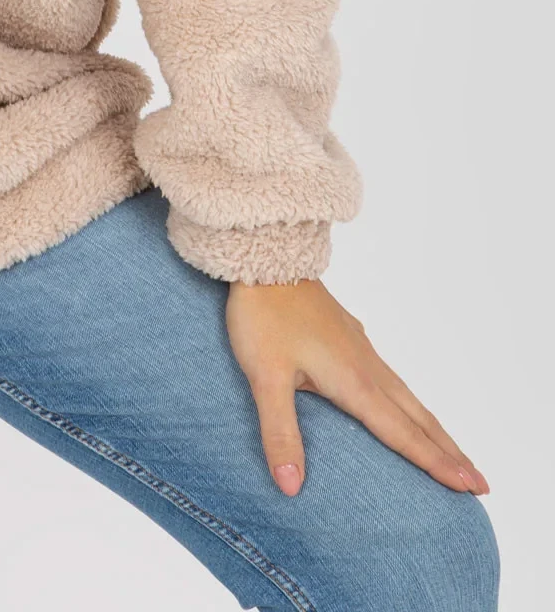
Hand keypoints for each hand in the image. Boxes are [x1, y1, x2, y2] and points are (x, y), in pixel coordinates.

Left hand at [226, 277, 488, 498]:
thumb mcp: (264, 377)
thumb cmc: (264, 316)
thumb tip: (291, 487)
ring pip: (407, 397)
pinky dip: (410, 405)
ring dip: (434, 429)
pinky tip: (403, 404)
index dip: (436, 464)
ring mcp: (361, 349)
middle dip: (449, 453)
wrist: (265, 257)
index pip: (403, 434)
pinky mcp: (350, 337)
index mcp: (354, 381)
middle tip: (480, 484)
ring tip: (454, 454)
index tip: (470, 488)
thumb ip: (279, 432)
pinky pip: (391, 380)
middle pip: (418, 419)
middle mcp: (367, 367)